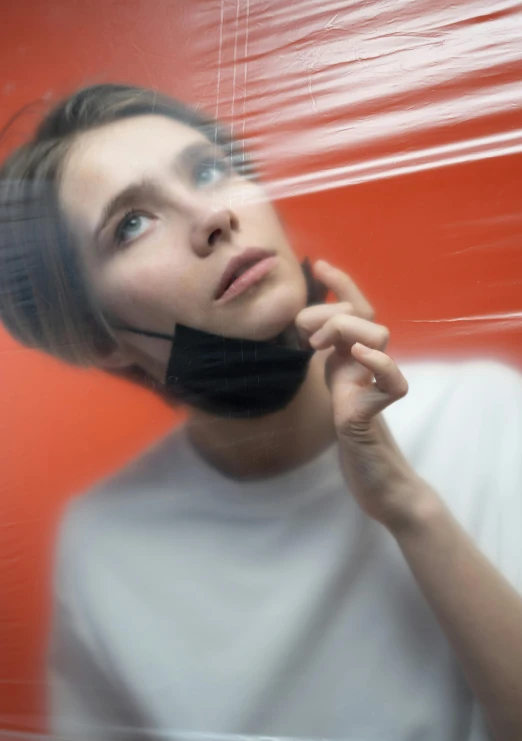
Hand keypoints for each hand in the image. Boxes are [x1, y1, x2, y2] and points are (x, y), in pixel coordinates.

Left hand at [296, 260, 425, 528]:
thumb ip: (328, 354)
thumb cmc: (352, 427)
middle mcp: (367, 365)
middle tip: (305, 335)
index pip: (356, 308)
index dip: (341, 285)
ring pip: (378, 335)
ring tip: (318, 348)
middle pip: (364, 314)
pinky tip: (357, 357)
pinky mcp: (374, 413)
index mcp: (354, 355)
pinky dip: (378, 363)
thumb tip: (302, 326)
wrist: (374, 475)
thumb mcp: (334, 381)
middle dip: (331, 310)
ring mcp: (374, 387)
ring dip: (344, 329)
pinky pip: (391, 382)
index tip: (319, 264)